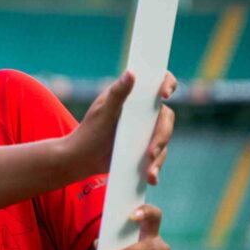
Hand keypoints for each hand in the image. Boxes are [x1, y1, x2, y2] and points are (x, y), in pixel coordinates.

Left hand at [67, 70, 176, 184]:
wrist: (82, 160)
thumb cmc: (89, 132)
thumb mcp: (103, 113)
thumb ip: (118, 94)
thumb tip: (131, 72)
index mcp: (132, 97)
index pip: (156, 83)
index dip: (167, 83)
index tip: (164, 94)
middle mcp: (142, 112)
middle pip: (165, 117)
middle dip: (161, 135)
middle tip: (151, 152)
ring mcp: (146, 130)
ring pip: (164, 138)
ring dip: (159, 156)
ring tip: (149, 171)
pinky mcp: (146, 148)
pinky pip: (158, 155)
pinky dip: (155, 166)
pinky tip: (151, 177)